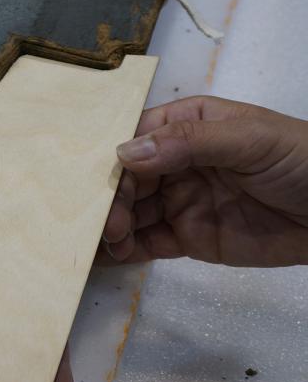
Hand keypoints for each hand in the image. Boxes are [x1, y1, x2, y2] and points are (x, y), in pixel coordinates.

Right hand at [100, 96, 307, 266]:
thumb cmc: (303, 161)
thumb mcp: (250, 139)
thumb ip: (189, 143)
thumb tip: (127, 153)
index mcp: (188, 126)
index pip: (137, 136)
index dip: (113, 155)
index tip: (94, 177)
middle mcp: (177, 162)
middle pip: (127, 177)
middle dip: (109, 197)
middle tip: (106, 221)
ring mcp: (181, 201)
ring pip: (131, 211)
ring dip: (111, 224)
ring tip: (104, 240)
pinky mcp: (189, 238)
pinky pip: (148, 243)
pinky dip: (124, 250)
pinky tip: (107, 255)